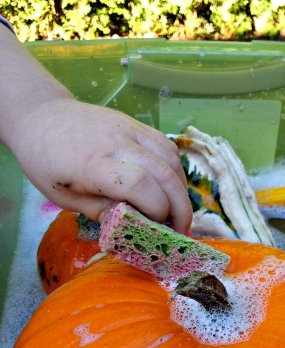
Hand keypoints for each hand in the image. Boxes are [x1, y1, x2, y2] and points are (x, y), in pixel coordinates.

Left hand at [10, 97, 191, 233]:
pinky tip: (171, 187)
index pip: (139, 185)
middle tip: (182, 230)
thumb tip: (133, 226)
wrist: (41, 116)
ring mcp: (130, 129)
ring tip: (179, 212)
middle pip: (164, 174)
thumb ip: (100, 212)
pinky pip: (167, 147)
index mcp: (93, 164)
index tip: (156, 228)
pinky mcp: (137, 124)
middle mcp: (117, 143)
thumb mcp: (65, 198)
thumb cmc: (47, 163)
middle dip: (180, 207)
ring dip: (182, 189)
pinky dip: (175, 170)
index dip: (155, 210)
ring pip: (171, 159)